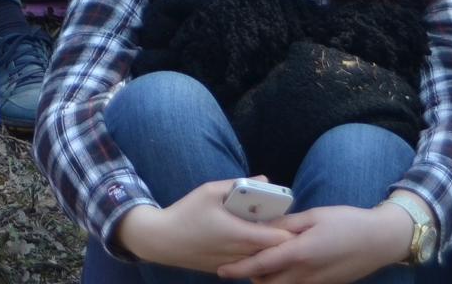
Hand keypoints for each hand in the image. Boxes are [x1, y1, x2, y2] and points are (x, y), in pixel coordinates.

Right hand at [115, 182, 285, 273]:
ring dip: (265, 245)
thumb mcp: (209, 191)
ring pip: (261, 258)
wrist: (162, 241)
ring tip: (259, 228)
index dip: (289, 229)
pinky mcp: (227, 270)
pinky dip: (252, 252)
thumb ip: (239, 184)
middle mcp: (241, 254)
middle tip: (275, 219)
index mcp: (241, 234)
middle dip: (279, 235)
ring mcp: (234, 265)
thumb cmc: (186, 213)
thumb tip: (264, 180)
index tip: (287, 216)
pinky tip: (242, 239)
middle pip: (274, 250)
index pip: (280, 239)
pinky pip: (248, 263)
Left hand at [222, 201, 417, 283]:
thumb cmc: (348, 222)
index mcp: (300, 252)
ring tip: (258, 262)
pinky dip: (284, 280)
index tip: (221, 270)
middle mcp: (306, 273)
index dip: (239, 269)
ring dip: (267, 279)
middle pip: (267, 283)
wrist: (381, 241)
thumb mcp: (314, 215)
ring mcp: (316, 282)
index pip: (261, 265)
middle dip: (250, 276)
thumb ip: (287, 222)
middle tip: (238, 261)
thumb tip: (264, 224)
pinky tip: (283, 265)